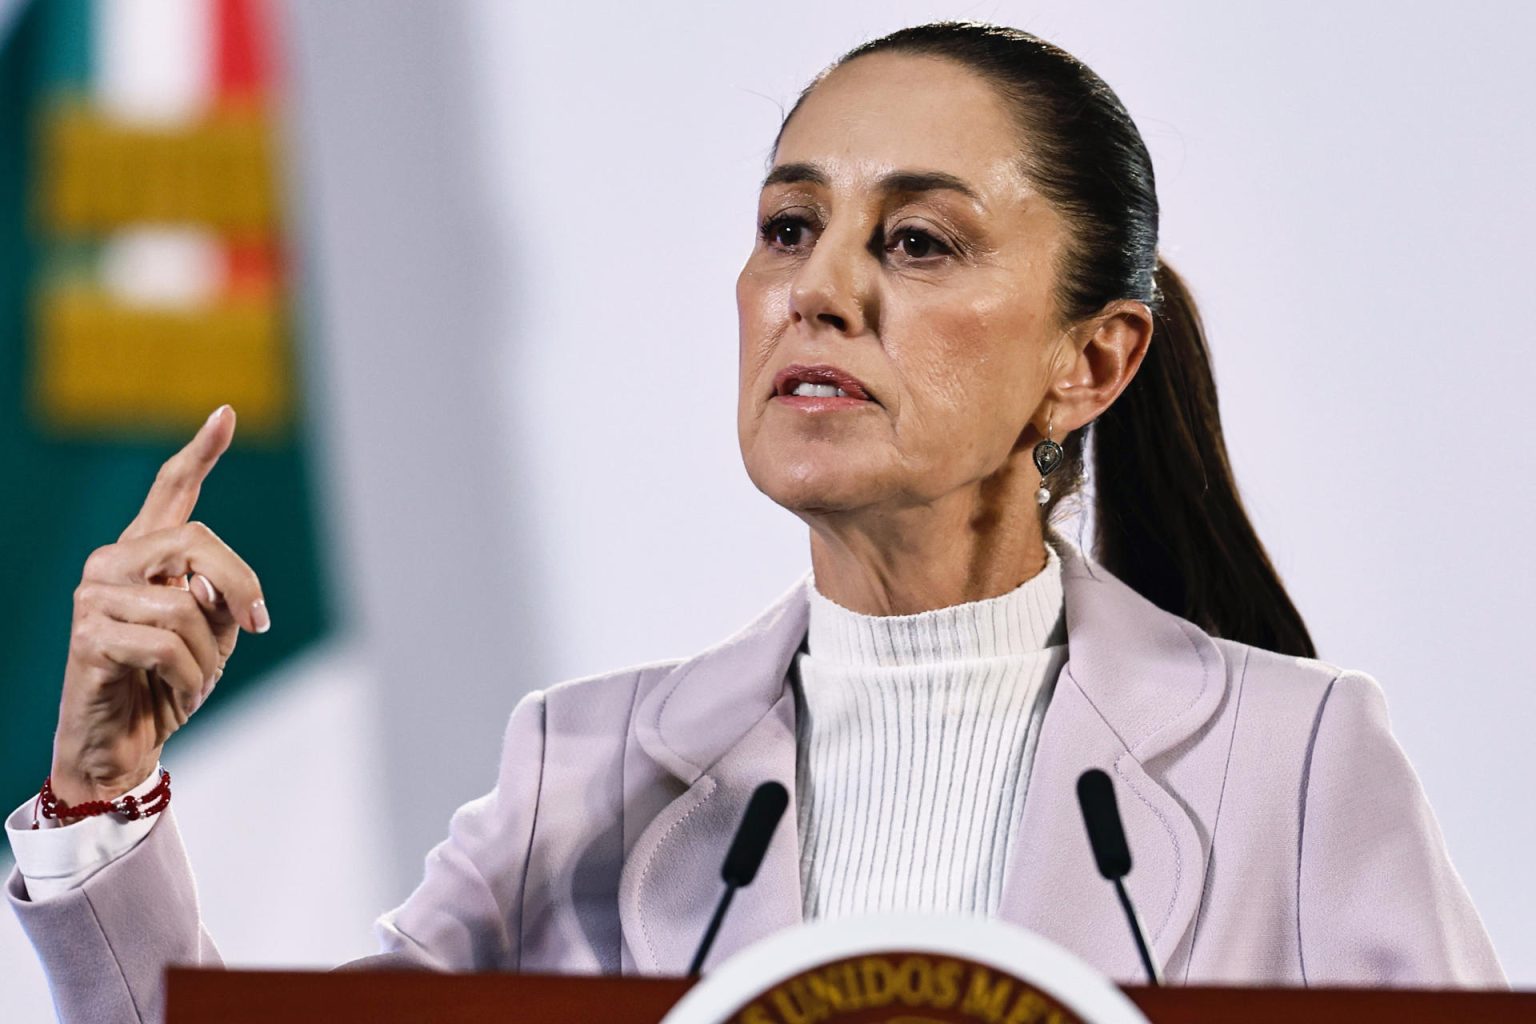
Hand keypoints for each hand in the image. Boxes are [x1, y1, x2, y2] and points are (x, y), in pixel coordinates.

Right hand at [50, 405, 269, 807]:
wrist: (121, 745)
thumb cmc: (167, 685)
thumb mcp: (211, 635)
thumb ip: (219, 595)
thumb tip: (216, 583)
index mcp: (145, 555)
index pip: (171, 491)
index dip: (200, 453)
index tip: (226, 413)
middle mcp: (111, 563)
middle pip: (196, 541)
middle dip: (241, 585)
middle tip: (258, 625)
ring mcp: (93, 596)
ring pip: (186, 605)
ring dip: (208, 655)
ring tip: (192, 679)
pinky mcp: (88, 636)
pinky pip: (166, 644)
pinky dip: (190, 676)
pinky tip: (179, 693)